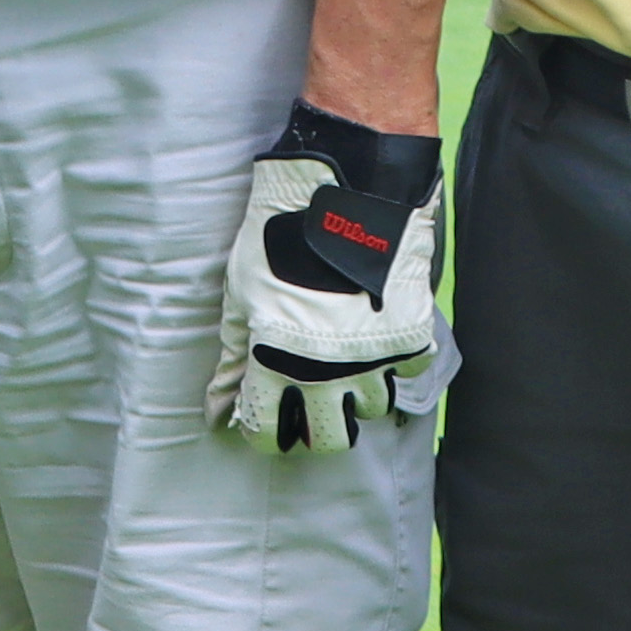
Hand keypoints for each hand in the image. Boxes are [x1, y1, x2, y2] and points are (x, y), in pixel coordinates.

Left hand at [209, 108, 444, 450]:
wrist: (341, 190)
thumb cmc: (277, 236)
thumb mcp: (241, 294)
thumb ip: (233, 355)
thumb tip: (218, 406)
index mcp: (276, 362)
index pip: (267, 431)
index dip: (262, 432)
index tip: (263, 422)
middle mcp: (328, 371)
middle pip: (329, 440)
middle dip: (314, 430)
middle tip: (308, 408)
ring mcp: (375, 355)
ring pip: (373, 408)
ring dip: (357, 394)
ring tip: (344, 364)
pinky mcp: (412, 333)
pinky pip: (409, 371)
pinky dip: (397, 361)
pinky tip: (378, 337)